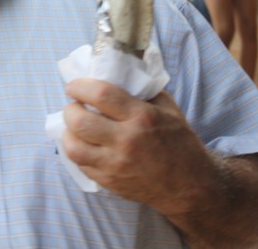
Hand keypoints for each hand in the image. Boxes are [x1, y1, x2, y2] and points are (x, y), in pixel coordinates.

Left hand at [62, 79, 213, 214]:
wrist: (189, 186)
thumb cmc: (178, 142)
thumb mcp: (168, 108)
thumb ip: (143, 89)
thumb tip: (117, 72)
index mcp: (142, 117)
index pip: (100, 95)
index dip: (80, 86)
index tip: (74, 85)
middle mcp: (126, 141)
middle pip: (80, 121)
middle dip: (71, 108)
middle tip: (75, 105)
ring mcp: (115, 164)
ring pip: (73, 147)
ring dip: (68, 132)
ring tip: (76, 125)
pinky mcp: (109, 182)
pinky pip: (79, 164)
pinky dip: (76, 150)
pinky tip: (83, 143)